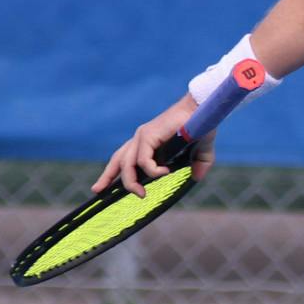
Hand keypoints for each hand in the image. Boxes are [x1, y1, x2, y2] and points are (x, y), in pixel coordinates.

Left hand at [92, 93, 210, 196]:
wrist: (204, 109)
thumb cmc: (202, 127)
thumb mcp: (201, 153)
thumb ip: (198, 165)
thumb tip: (197, 177)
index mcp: (148, 142)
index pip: (124, 159)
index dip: (112, 173)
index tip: (101, 188)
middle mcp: (141, 139)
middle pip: (118, 161)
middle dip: (106, 177)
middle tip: (99, 191)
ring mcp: (143, 137)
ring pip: (127, 164)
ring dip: (131, 182)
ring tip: (142, 194)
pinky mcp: (148, 135)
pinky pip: (143, 160)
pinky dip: (152, 170)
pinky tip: (164, 173)